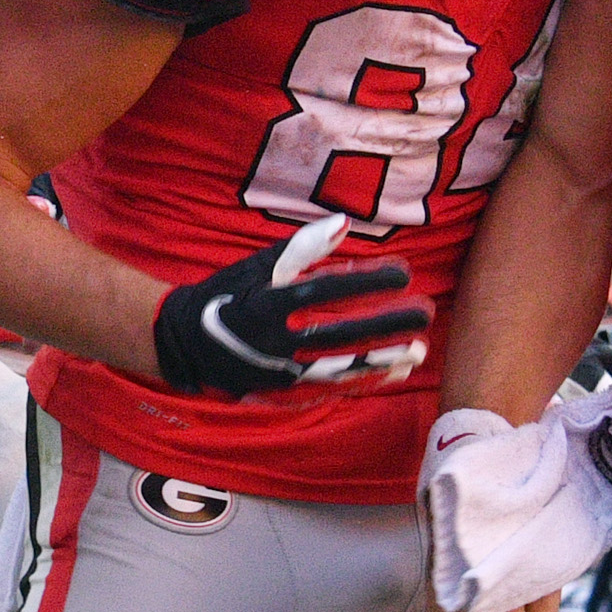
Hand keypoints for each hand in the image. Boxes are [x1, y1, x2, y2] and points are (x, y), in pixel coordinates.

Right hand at [150, 213, 427, 396]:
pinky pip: (331, 384)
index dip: (367, 281)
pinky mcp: (283, 388)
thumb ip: (302, 247)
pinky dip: (363, 378)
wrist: (186, 344)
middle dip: (386, 324)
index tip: (403, 273)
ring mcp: (279, 369)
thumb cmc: (228, 294)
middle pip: (341, 333)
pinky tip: (392, 372)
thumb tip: (344, 223)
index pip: (327, 291)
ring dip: (382, 358)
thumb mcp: (258, 265)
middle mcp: (274, 340)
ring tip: (419, 351)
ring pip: (340, 366)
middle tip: (425, 313)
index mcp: (267, 303)